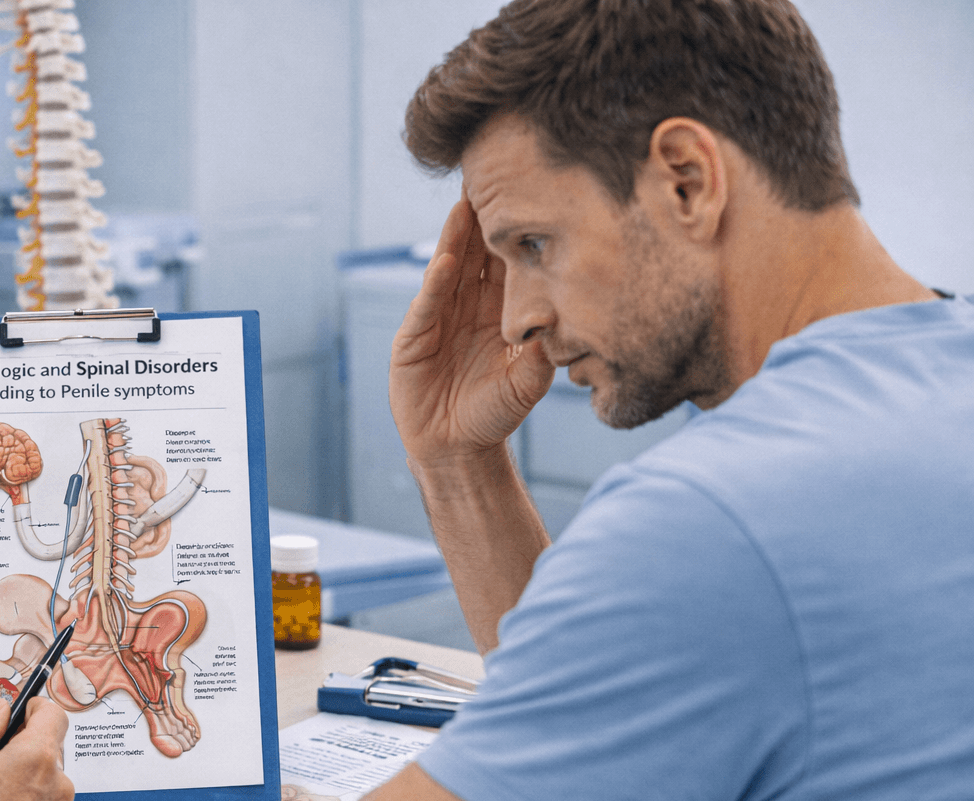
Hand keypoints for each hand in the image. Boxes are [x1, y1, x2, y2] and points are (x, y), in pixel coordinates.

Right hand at [389, 198, 553, 468]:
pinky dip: (436, 282)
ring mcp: (438, 318)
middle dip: (483, 217)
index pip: (507, 262)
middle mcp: (467, 306)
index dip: (515, 232)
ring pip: (450, 269)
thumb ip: (543, 353)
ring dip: (457, 236)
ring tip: (466, 201)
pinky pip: (427, 304)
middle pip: (476, 253)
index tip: (530, 194)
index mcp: (499, 310)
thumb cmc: (494, 414)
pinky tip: (446, 259)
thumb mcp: (528, 382)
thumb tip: (562, 322)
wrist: (457, 448)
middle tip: (493, 175)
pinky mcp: (414, 337)